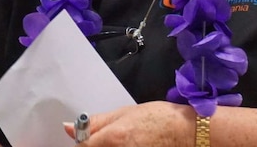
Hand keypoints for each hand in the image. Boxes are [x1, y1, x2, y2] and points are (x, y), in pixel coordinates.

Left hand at [64, 101, 195, 146]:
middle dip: (97, 146)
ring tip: (126, 142)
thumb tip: (69, 127)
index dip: (83, 143)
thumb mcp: (124, 112)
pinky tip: (132, 145)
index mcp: (112, 138)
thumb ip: (96, 122)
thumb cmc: (159, 118)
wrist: (187, 133)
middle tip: (112, 139)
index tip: (88, 139)